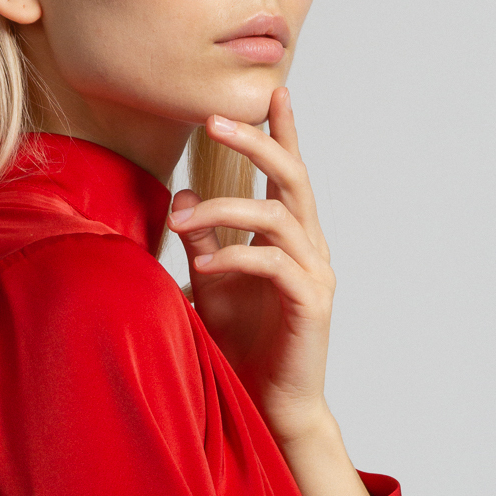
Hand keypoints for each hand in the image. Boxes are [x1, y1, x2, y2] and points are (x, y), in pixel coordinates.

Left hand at [168, 86, 336, 449]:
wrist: (267, 404)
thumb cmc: (242, 342)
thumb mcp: (212, 281)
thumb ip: (203, 238)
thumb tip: (180, 198)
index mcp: (290, 235)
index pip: (288, 173)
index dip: (284, 131)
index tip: (274, 91)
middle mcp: (309, 246)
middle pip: (292, 177)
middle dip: (257, 142)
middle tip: (215, 120)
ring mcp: (315, 273)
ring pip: (278, 216)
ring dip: (227, 209)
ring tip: (186, 218)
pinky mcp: (311, 303)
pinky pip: (274, 264)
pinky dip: (235, 257)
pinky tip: (202, 265)